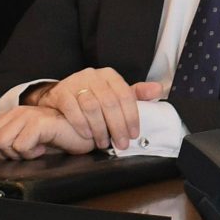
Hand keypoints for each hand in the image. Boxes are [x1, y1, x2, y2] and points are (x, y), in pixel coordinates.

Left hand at [0, 104, 93, 159]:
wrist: (85, 133)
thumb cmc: (57, 138)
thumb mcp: (27, 138)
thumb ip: (7, 138)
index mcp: (11, 115)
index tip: (11, 152)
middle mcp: (16, 112)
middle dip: (2, 154)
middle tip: (23, 152)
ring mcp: (27, 116)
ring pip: (1, 143)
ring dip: (17, 154)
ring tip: (34, 150)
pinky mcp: (38, 123)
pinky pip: (20, 146)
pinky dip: (30, 154)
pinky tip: (42, 148)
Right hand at [25, 68, 163, 151]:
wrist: (60, 97)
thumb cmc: (93, 97)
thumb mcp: (114, 94)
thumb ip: (136, 94)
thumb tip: (159, 89)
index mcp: (110, 75)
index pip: (125, 95)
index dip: (131, 116)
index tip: (134, 134)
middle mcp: (93, 75)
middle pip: (109, 102)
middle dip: (117, 126)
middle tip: (121, 144)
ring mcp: (75, 82)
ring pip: (92, 106)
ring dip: (99, 128)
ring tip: (104, 143)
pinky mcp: (61, 92)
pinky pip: (72, 108)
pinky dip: (81, 123)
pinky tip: (87, 135)